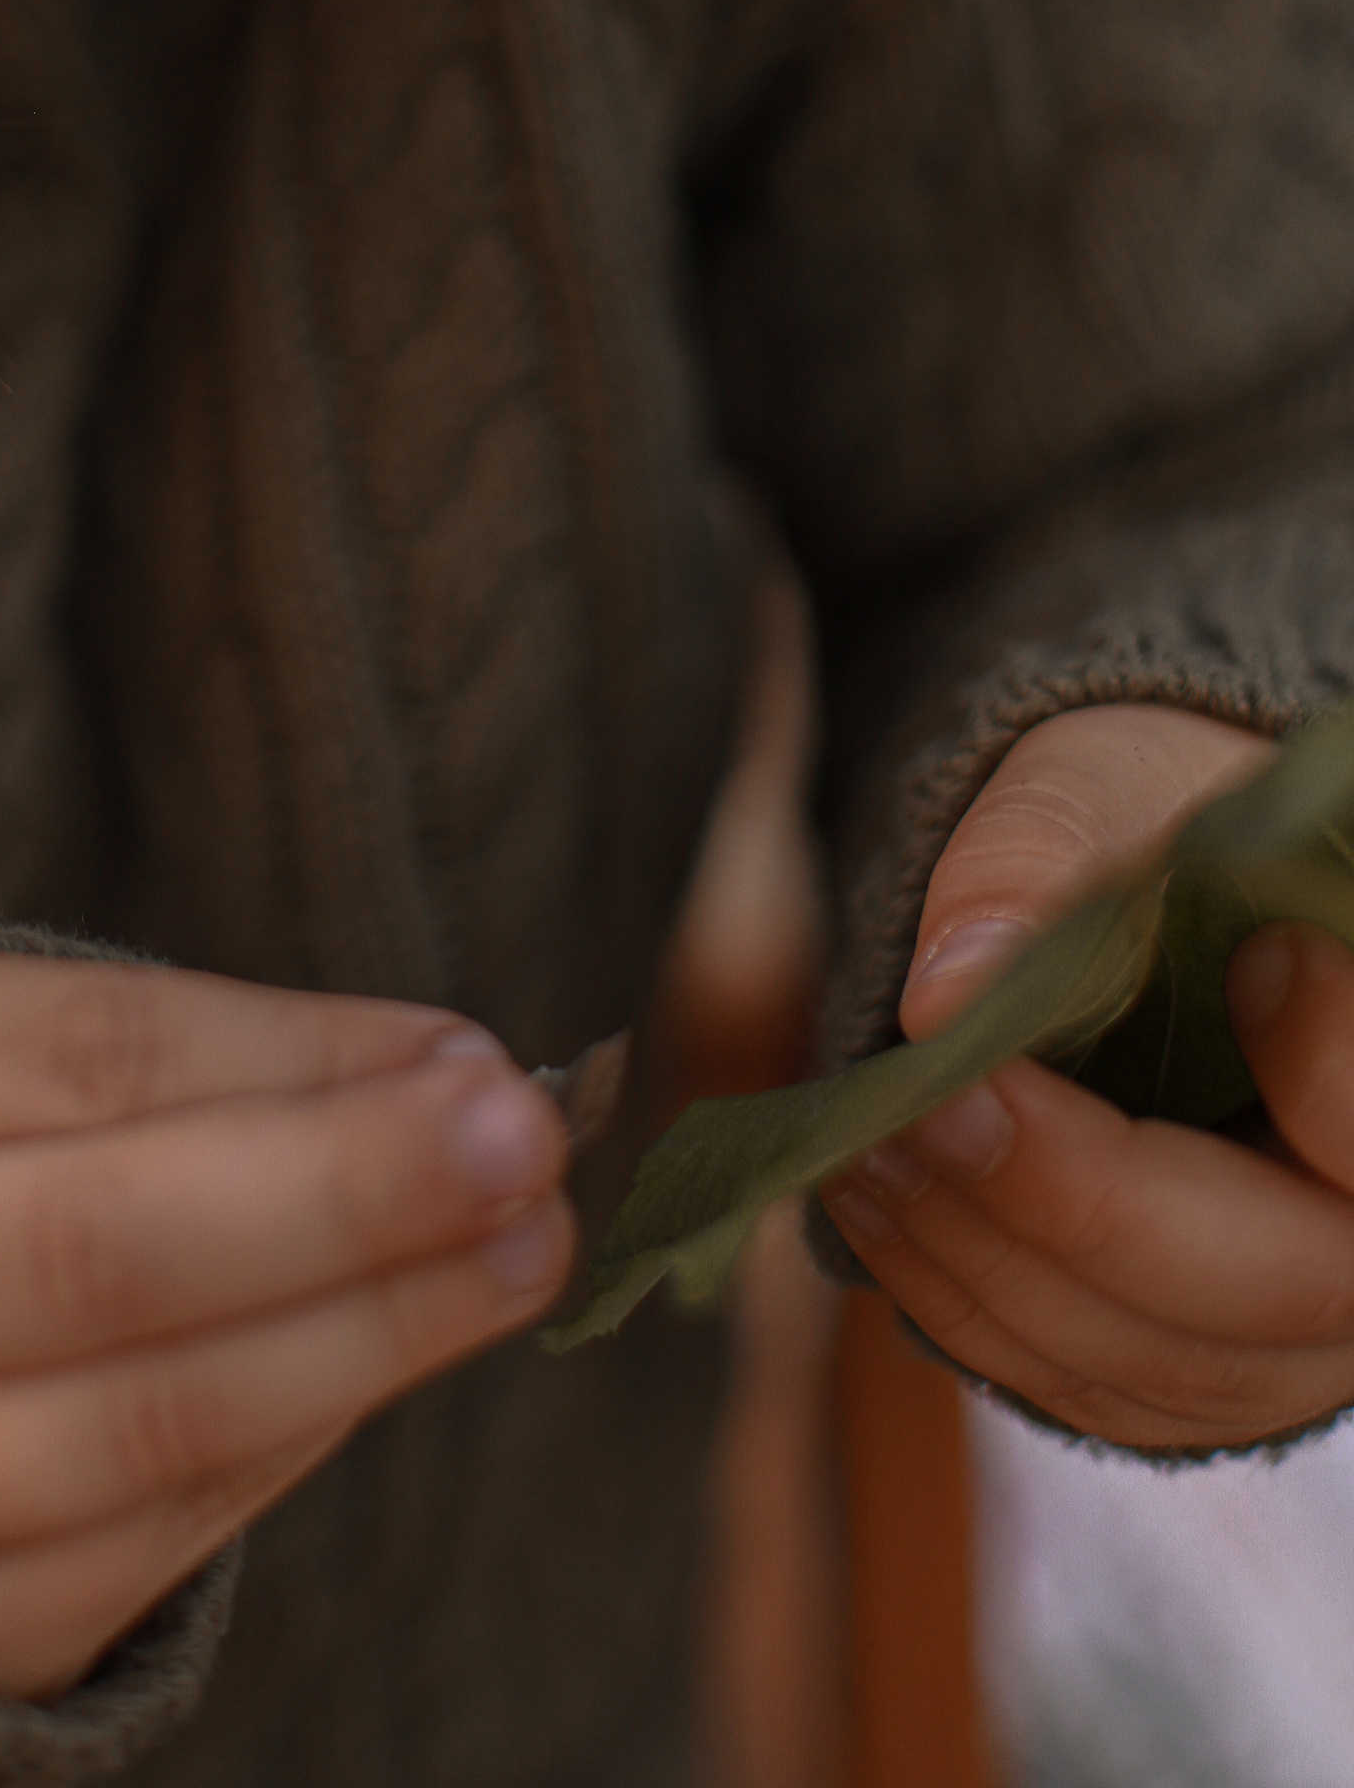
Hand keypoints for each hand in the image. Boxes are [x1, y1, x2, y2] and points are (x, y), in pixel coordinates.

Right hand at [0, 953, 573, 1698]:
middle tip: (528, 1140)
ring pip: (139, 1424)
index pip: (72, 1057)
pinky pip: (127, 1555)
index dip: (291, 1055)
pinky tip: (378, 1368)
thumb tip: (421, 1065)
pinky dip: (280, 1453)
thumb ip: (122, 1052)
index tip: (466, 1046)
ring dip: (365, 1337)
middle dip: (348, 1193)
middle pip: (102, 1246)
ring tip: (518, 1256)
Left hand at [824, 702, 1353, 1447]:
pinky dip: (969, 1308)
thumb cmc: (1147, 820)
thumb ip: (1042, 857)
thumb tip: (947, 990)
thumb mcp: (1101, 784)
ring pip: (1154, 1358)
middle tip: (931, 1107)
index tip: (1242, 964)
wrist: (1134, 894)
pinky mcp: (1188, 1368)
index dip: (1329, 1064)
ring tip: (864, 1148)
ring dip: (990, 1262)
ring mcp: (1289, 1333)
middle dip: (1080, 1201)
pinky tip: (875, 1209)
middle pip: (1268, 1284)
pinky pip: (1085, 1387)